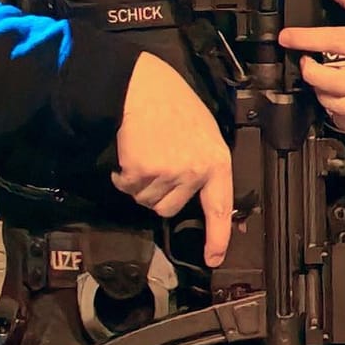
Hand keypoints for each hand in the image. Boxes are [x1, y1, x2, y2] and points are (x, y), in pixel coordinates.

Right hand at [113, 53, 233, 266]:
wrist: (144, 86)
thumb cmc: (174, 104)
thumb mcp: (204, 133)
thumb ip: (205, 164)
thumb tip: (204, 194)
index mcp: (216, 161)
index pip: (220, 208)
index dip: (218, 237)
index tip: (213, 257)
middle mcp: (195, 171)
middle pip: (170, 208)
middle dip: (159, 193)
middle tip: (157, 163)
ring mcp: (169, 173)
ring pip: (147, 200)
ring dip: (141, 183)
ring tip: (146, 152)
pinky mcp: (142, 170)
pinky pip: (128, 187)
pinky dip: (124, 174)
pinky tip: (132, 151)